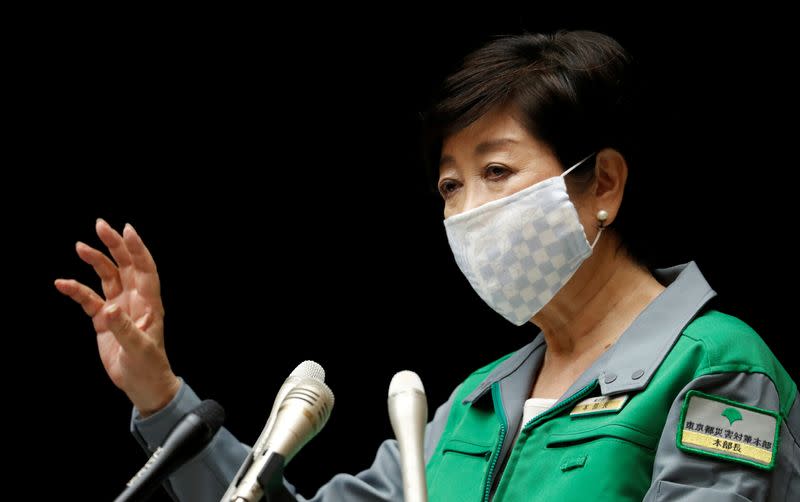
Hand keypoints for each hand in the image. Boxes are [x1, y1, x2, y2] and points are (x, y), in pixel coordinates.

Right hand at [55, 219, 179, 416]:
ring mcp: (118, 308)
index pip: (145, 269)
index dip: (137, 249)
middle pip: (125, 266)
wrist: (141, 385)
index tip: (126, 229)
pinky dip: (76, 291)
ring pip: (107, 277)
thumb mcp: (138, 349)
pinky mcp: (104, 320)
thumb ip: (123, 328)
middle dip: (114, 245)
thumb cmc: (148, 367)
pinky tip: (62, 283)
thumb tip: (108, 309)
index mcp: (149, 304)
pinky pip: (89, 300)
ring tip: (80, 246)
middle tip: (100, 225)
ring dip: (96, 261)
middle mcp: (134, 301)